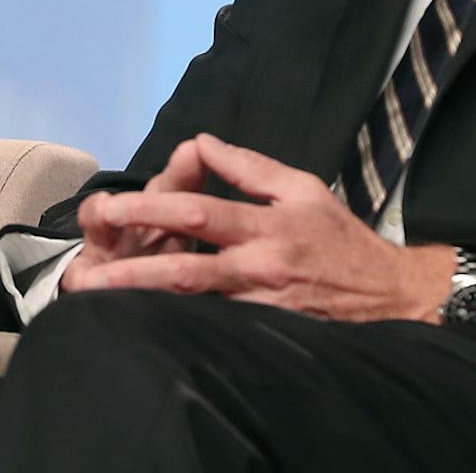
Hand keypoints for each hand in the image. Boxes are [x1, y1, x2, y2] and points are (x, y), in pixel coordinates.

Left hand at [59, 133, 455, 322]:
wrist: (389, 294)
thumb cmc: (340, 237)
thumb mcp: (302, 187)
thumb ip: (249, 166)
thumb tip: (203, 143)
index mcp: (265, 224)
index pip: (199, 213)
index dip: (151, 209)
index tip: (110, 207)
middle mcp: (258, 267)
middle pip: (186, 271)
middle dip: (132, 272)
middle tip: (86, 274)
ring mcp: (259, 306)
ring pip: (196, 307)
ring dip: (146, 307)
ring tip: (101, 306)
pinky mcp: (264, 332)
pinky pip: (214, 329)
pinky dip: (177, 328)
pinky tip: (143, 330)